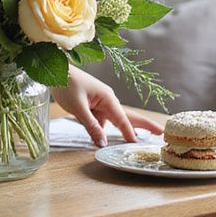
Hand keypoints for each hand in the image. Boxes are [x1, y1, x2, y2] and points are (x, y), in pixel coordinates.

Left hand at [50, 65, 164, 146]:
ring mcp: (100, 103)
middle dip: (143, 125)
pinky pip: (101, 121)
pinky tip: (102, 139)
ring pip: (114, 120)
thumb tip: (102, 143)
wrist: (55, 70)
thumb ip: (91, 126)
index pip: (122, 119)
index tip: (139, 145)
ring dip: (123, 130)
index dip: (130, 133)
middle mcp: (108, 100)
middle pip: (127, 116)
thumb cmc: (67, 84)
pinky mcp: (93, 106)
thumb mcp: (78, 107)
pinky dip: (103, 130)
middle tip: (161, 133)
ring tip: (138, 141)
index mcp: (108, 97)